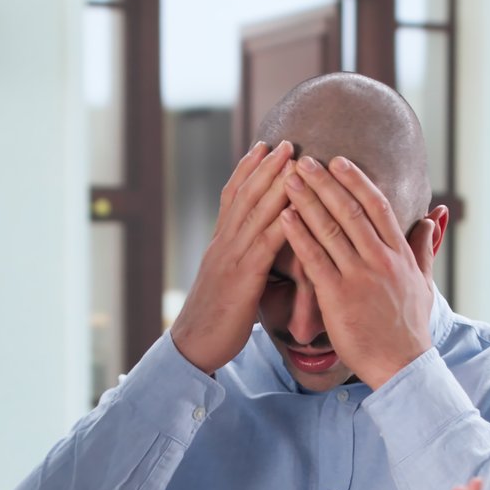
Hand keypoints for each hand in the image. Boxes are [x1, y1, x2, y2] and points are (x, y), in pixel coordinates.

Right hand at [172, 141, 297, 374]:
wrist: (192, 347)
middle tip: (286, 142)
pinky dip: (281, 222)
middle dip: (266, 166)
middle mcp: (222, 244)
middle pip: (244, 195)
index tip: (263, 146)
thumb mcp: (226, 283)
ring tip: (293, 160)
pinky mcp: (242, 278)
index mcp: (219, 244)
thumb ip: (239, 263)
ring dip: (276, 183)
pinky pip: (265, 244)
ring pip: (255, 212)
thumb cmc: (214, 320)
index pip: (232, 197)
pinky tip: (297, 207)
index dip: (247, 170)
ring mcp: (230, 259)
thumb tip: (253, 253)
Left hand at [277, 156, 438, 387]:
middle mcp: (380, 260)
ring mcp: (359, 277)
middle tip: (304, 160)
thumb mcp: (424, 282)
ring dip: (308, 201)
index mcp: (399, 254)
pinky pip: (315, 260)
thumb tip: (432, 215)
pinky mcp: (338, 297)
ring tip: (289, 179)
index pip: (377, 206)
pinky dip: (299, 235)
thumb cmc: (409, 327)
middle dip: (325, 182)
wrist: (401, 366)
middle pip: (350, 211)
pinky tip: (284, 217)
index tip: (338, 161)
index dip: (356, 181)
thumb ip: (425, 246)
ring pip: (330, 229)